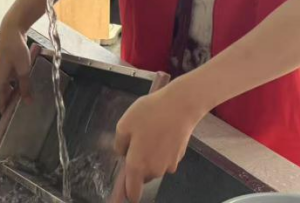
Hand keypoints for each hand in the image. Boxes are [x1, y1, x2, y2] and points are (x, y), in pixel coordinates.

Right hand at [0, 19, 32, 111]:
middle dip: (12, 102)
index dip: (6, 112)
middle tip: (24, 110)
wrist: (10, 30)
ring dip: (15, 92)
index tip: (13, 121)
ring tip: (27, 98)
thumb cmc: (16, 51)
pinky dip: (15, 84)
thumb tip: (27, 102)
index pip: (0, 102)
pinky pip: (8, 79)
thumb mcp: (23, 70)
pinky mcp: (2, 65)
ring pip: (6, 87)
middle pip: (3, 95)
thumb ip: (25, 87)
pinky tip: (25, 84)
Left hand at [112, 79, 207, 201]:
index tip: (122, 192)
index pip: (133, 192)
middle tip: (134, 142)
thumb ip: (119, 144)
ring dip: (149, 157)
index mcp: (138, 165)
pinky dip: (161, 150)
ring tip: (149, 133)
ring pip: (154, 166)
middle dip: (137, 166)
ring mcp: (169, 165)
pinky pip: (164, 158)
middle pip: (142, 177)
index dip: (126, 193)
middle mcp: (154, 170)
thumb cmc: (149, 114)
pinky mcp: (179, 156)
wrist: (180, 107)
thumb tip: (123, 153)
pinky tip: (161, 132)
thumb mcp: (124, 125)